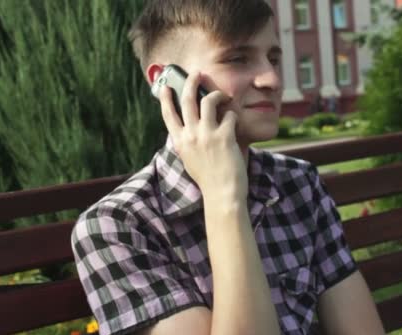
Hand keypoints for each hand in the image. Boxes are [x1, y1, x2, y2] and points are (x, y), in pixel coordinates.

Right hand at [158, 72, 247, 202]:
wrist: (222, 194)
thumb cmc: (209, 180)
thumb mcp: (190, 160)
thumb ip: (188, 143)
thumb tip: (189, 129)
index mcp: (180, 142)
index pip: (168, 115)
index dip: (166, 98)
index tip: (166, 86)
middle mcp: (190, 135)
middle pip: (187, 100)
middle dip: (191, 82)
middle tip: (197, 74)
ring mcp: (207, 135)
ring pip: (208, 101)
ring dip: (217, 95)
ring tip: (223, 96)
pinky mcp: (224, 136)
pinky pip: (229, 115)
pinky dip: (233, 115)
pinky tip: (235, 122)